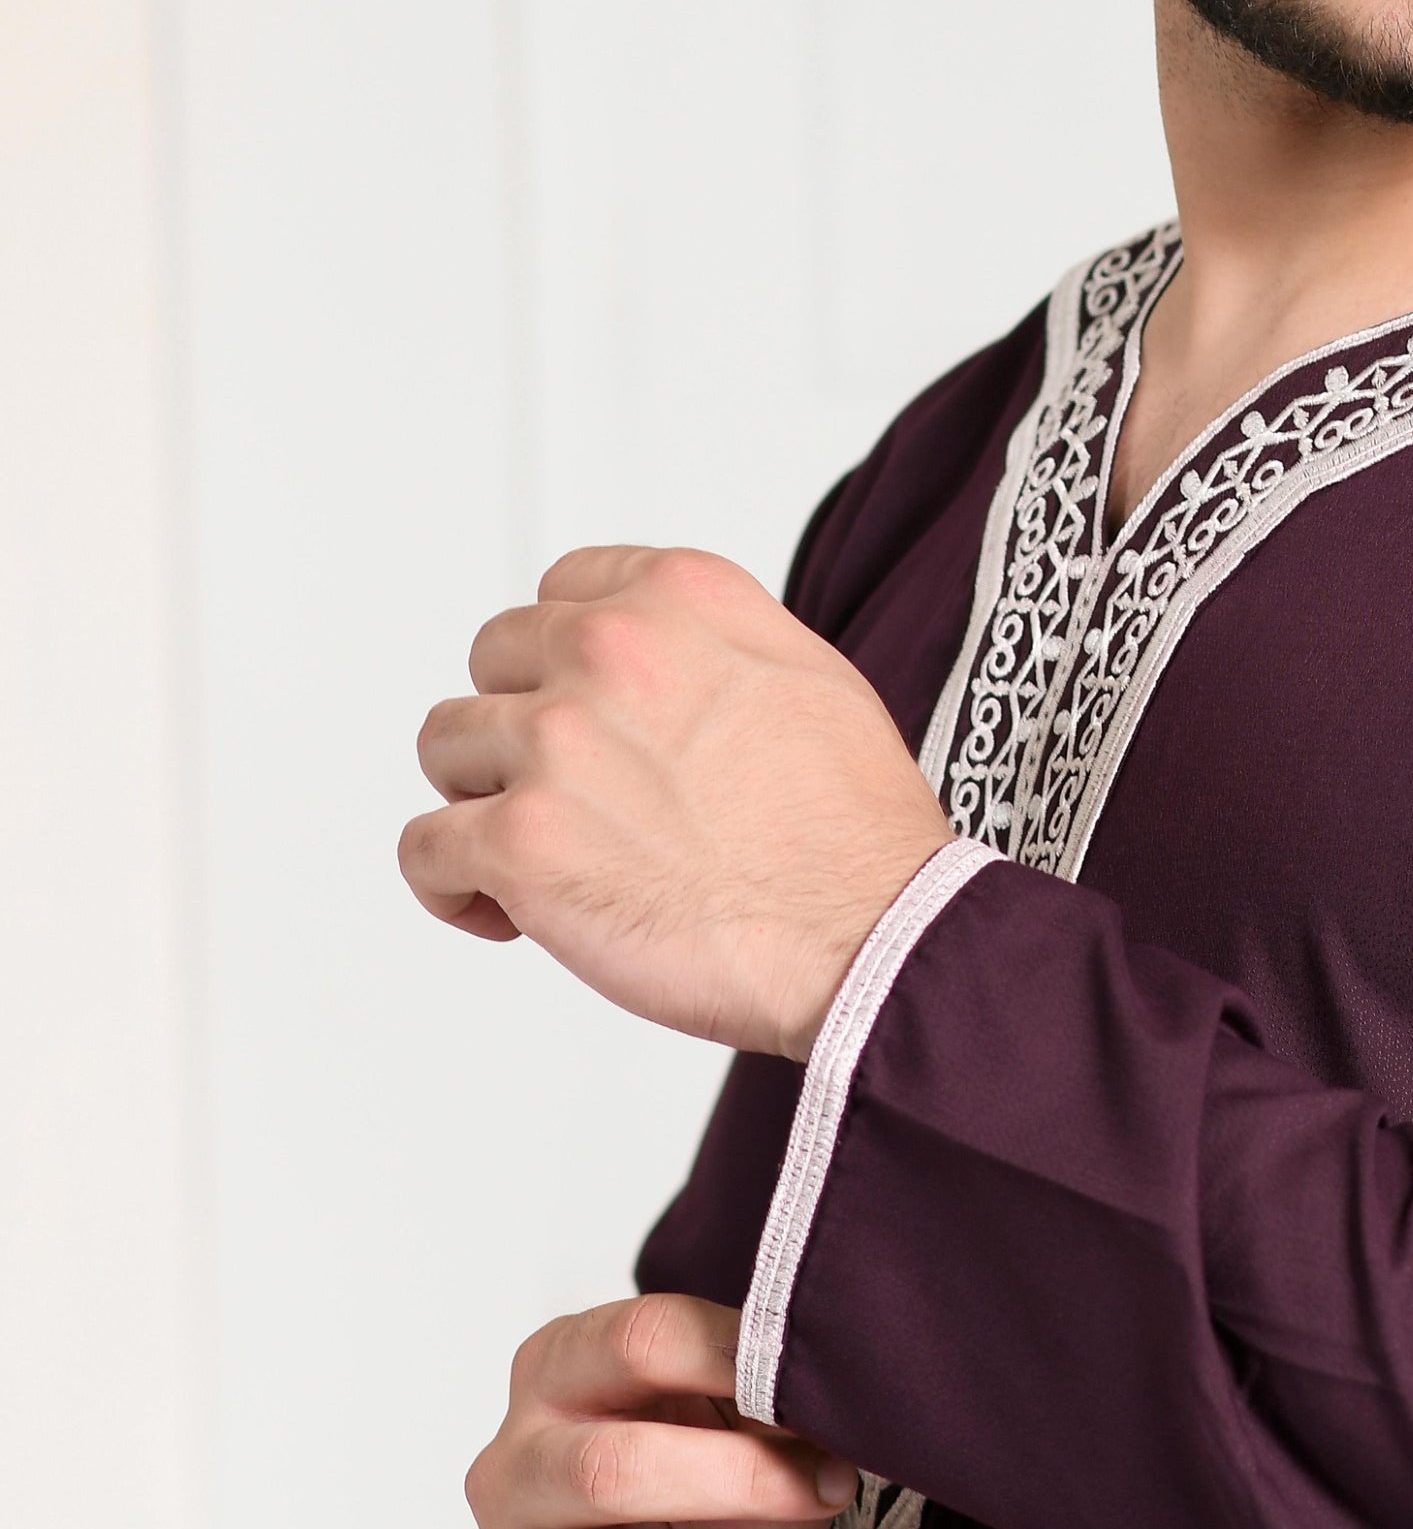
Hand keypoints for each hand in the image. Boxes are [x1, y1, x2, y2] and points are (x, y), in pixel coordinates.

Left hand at [400, 543, 951, 1057]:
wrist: (872, 937)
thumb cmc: (855, 830)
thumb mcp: (809, 672)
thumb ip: (710, 638)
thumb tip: (651, 652)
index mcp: (678, 596)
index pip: (562, 591)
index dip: (568, 662)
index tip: (592, 717)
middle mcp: (607, 649)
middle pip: (493, 661)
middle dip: (523, 725)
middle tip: (580, 796)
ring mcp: (555, 743)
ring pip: (447, 747)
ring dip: (485, 800)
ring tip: (549, 856)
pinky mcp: (519, 842)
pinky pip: (424, 849)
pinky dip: (452, 886)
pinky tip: (504, 913)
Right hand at [469, 1294, 854, 1528]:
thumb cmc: (686, 1477)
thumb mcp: (716, 1405)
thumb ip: (760, 1385)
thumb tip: (844, 1392)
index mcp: (556, 1377)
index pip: (636, 1344)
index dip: (739, 1359)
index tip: (817, 1391)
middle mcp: (514, 1479)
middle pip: (609, 1471)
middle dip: (746, 1482)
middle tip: (831, 1490)